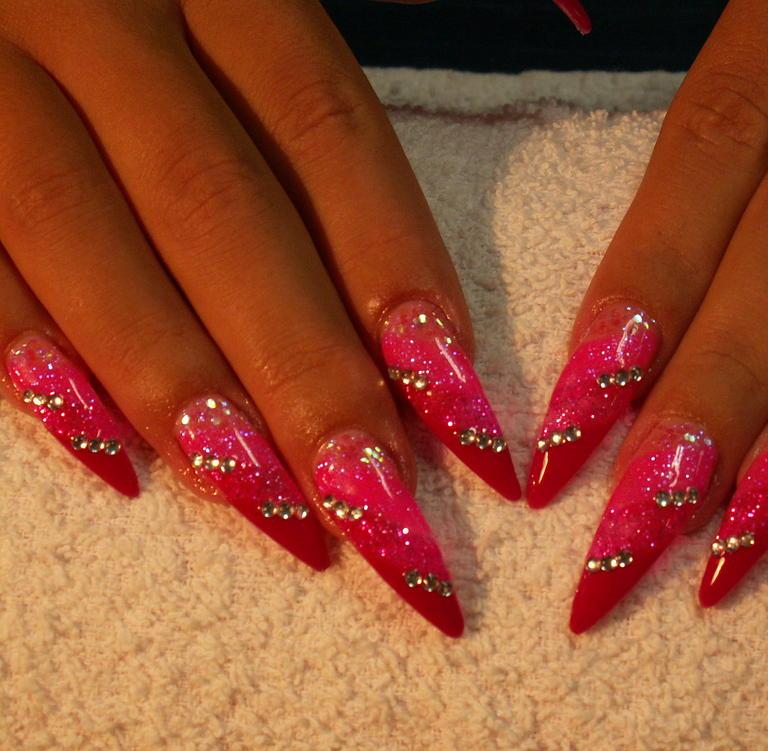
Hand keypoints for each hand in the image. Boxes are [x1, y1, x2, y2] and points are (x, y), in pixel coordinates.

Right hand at [0, 0, 521, 636]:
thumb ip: (355, 48)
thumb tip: (545, 82)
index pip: (325, 130)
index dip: (398, 270)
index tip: (466, 414)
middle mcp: (100, 13)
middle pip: (218, 209)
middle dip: (307, 373)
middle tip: (385, 512)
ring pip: (87, 240)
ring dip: (185, 391)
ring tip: (278, 512)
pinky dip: (30, 356)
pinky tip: (118, 460)